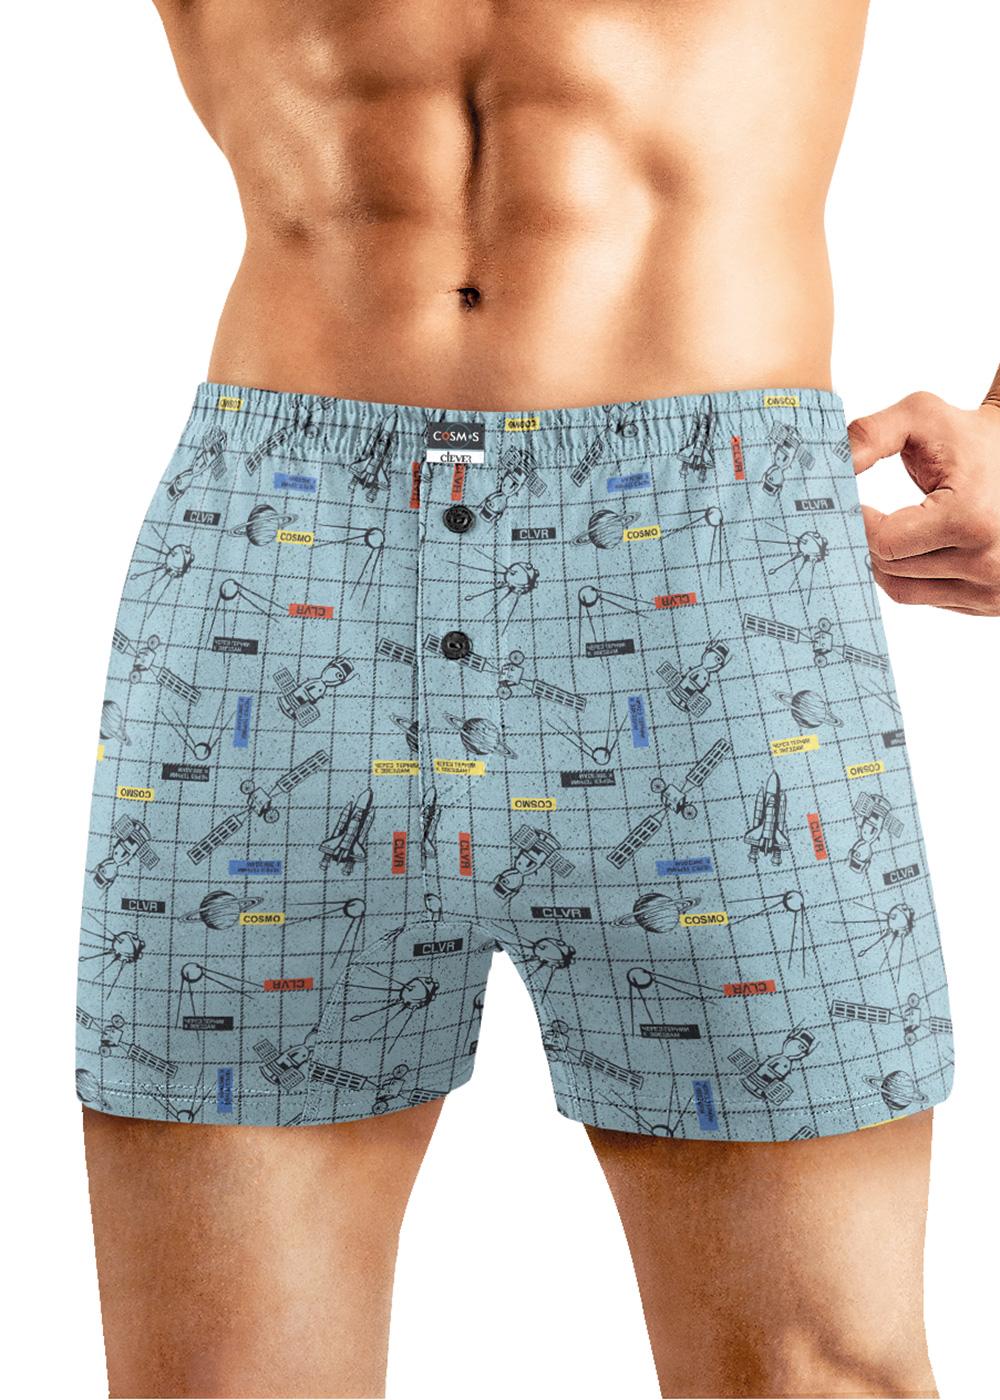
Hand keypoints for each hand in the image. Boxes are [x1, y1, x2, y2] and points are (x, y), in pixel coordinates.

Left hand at [847, 392, 999, 614]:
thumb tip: (830, 467)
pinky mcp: (989, 601)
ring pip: (902, 590)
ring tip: (889, 528)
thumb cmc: (968, 435)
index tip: (849, 504)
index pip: (885, 542)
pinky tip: (915, 545)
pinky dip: (910, 573)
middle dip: (868, 540)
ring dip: (884, 561)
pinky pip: (926, 598)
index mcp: (972, 518)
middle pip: (890, 568)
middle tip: (863, 514)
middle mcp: (988, 560)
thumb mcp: (920, 416)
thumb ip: (869, 436)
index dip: (857, 522)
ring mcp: (992, 587)